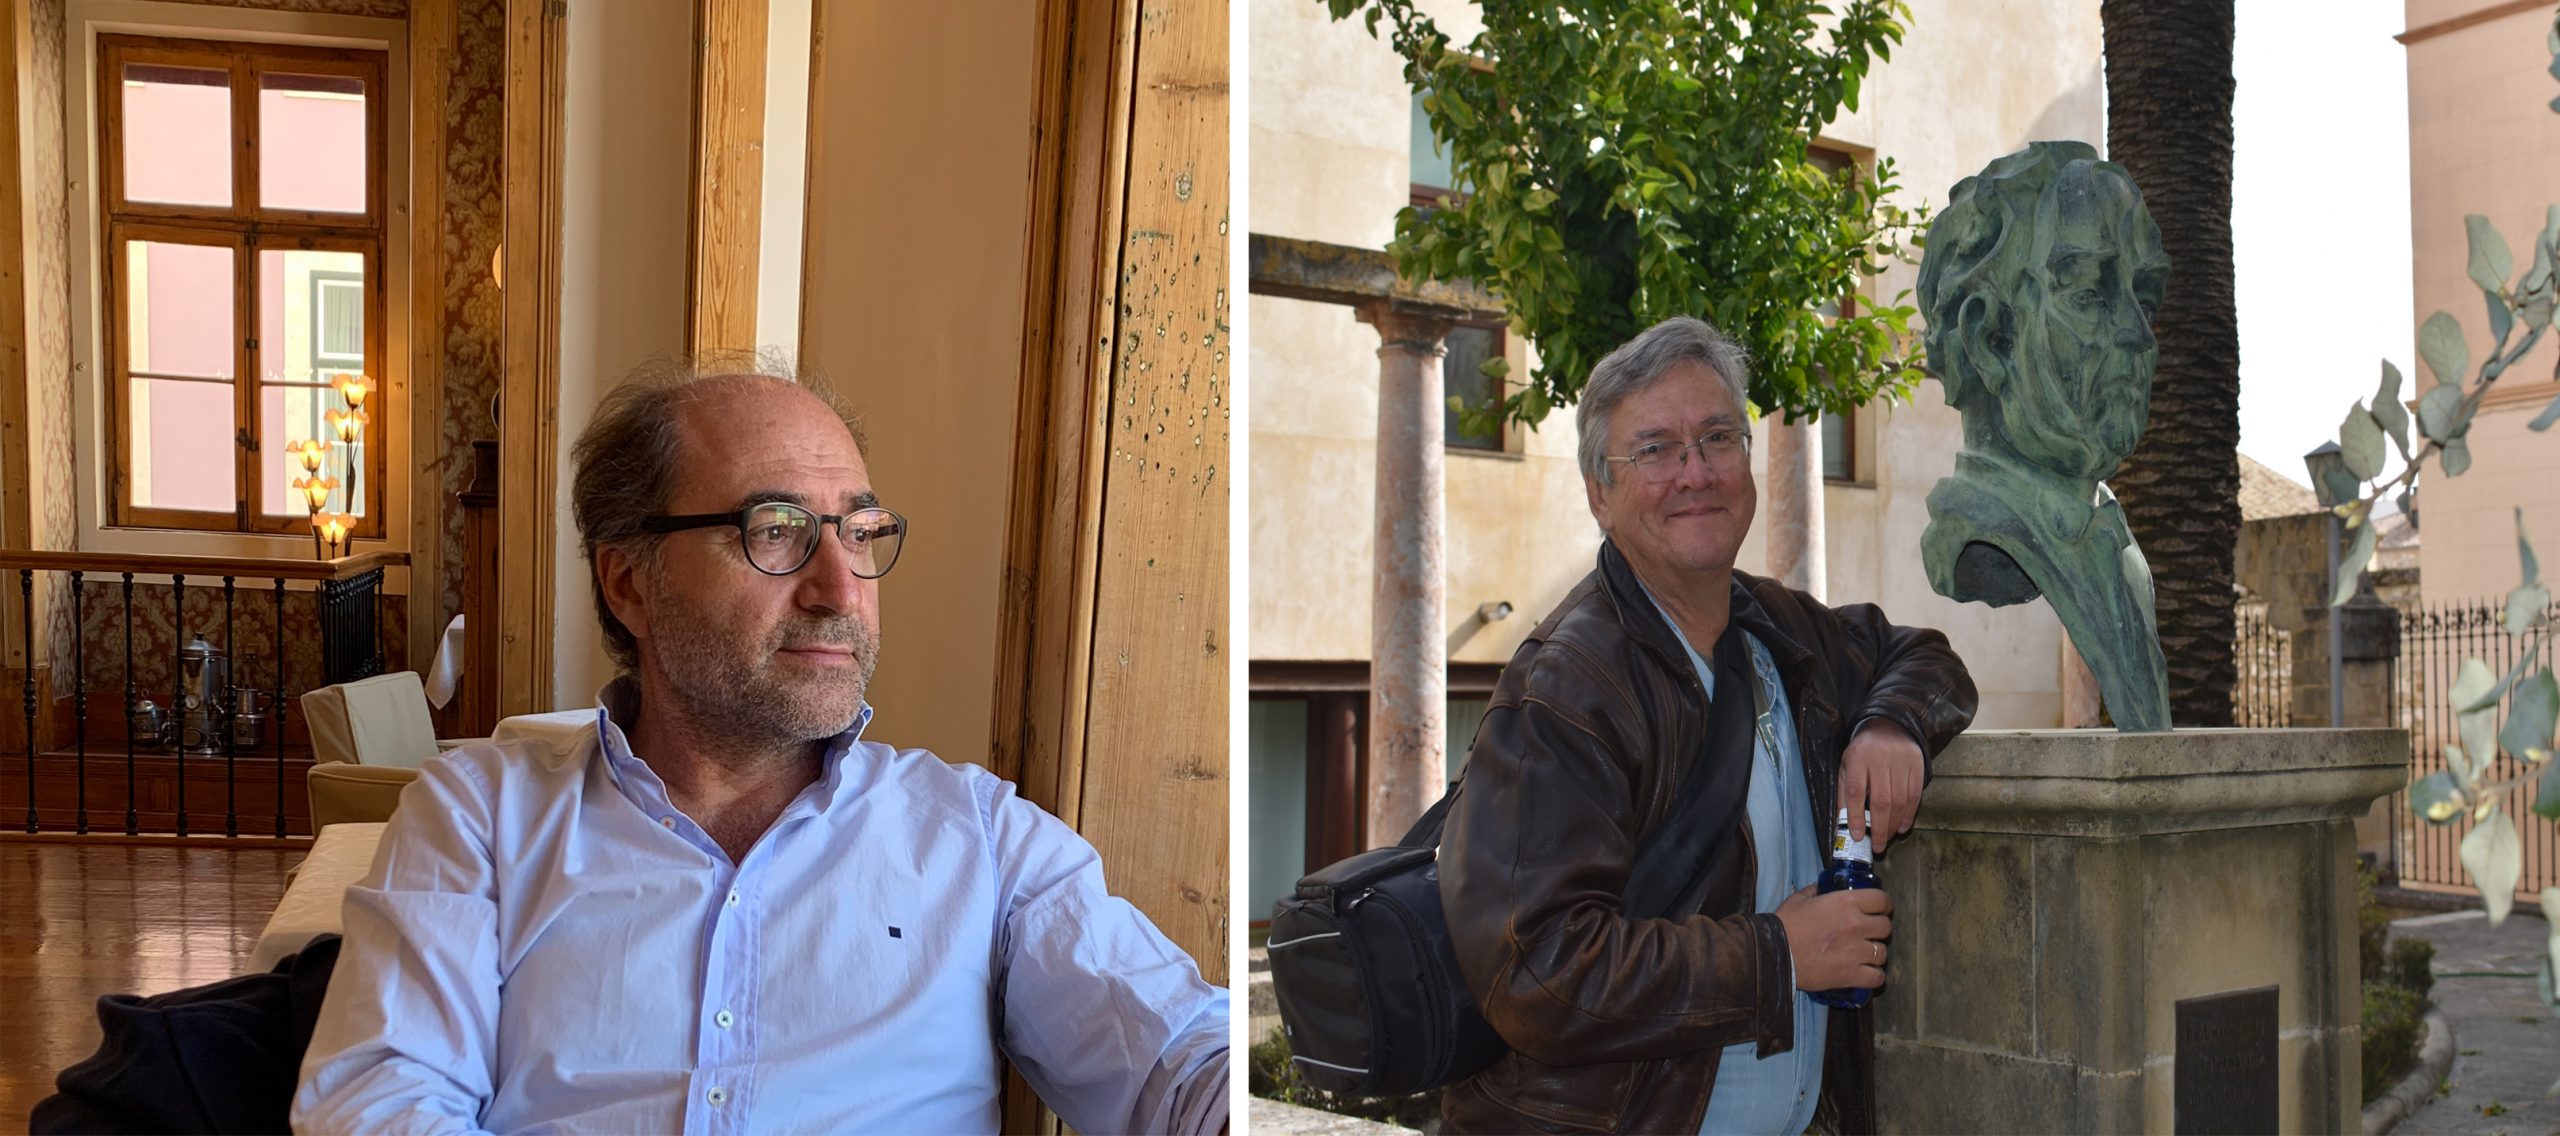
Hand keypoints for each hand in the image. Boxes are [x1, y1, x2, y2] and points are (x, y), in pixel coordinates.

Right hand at [1774, 884, 1891, 992]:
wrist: (1774, 953)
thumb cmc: (1785, 925)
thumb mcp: (1799, 899)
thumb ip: (1816, 891)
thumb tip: (1822, 888)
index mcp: (1845, 903)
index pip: (1882, 900)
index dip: (1883, 904)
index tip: (1880, 909)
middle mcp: (1856, 925)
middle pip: (1885, 927)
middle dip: (1879, 929)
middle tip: (1869, 933)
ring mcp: (1856, 952)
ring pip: (1883, 953)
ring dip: (1875, 953)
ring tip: (1865, 954)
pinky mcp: (1851, 974)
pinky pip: (1877, 977)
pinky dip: (1874, 975)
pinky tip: (1866, 973)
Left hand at [1840, 720, 1924, 852]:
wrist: (1888, 725)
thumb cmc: (1863, 752)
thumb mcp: (1846, 766)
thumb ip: (1844, 793)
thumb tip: (1844, 825)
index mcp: (1857, 758)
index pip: (1855, 792)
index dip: (1856, 817)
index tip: (1858, 837)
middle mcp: (1880, 759)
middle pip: (1881, 800)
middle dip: (1879, 828)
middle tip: (1878, 846)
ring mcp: (1901, 761)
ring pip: (1900, 800)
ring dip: (1894, 824)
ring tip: (1888, 838)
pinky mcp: (1917, 764)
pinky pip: (1915, 795)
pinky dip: (1909, 814)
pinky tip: (1902, 826)